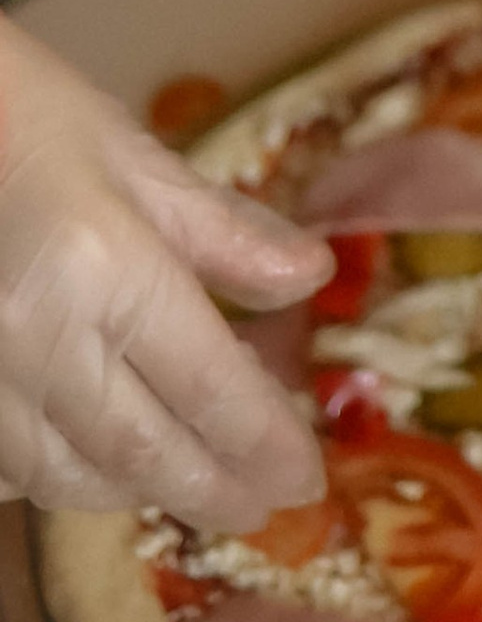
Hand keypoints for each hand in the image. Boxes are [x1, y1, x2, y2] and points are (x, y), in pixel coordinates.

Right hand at [0, 18, 330, 523]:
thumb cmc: (26, 112)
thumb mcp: (134, 154)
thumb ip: (224, 230)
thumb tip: (311, 277)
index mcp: (104, 269)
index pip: (207, 385)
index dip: (263, 442)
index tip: (305, 478)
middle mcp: (36, 339)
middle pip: (140, 450)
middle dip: (210, 489)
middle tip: (264, 508)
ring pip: (64, 474)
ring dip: (136, 491)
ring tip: (192, 485)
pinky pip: (4, 465)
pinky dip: (58, 477)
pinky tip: (97, 466)